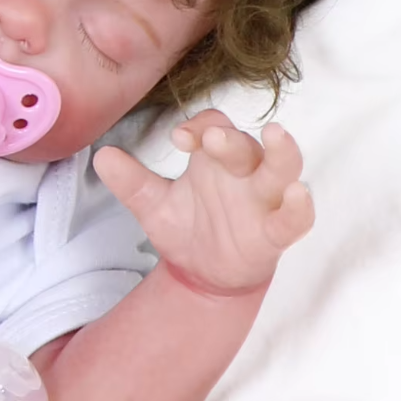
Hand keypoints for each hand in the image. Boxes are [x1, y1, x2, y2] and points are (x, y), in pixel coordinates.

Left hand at [92, 109, 313, 295]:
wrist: (203, 274)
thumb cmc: (186, 228)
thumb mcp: (152, 205)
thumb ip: (130, 181)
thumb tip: (101, 156)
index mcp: (213, 160)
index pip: (214, 126)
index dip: (200, 126)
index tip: (178, 138)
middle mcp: (243, 173)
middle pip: (245, 144)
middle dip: (230, 138)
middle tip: (211, 136)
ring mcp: (263, 201)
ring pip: (282, 169)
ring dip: (281, 153)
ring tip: (276, 134)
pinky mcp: (275, 233)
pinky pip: (295, 218)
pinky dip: (299, 206)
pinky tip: (297, 193)